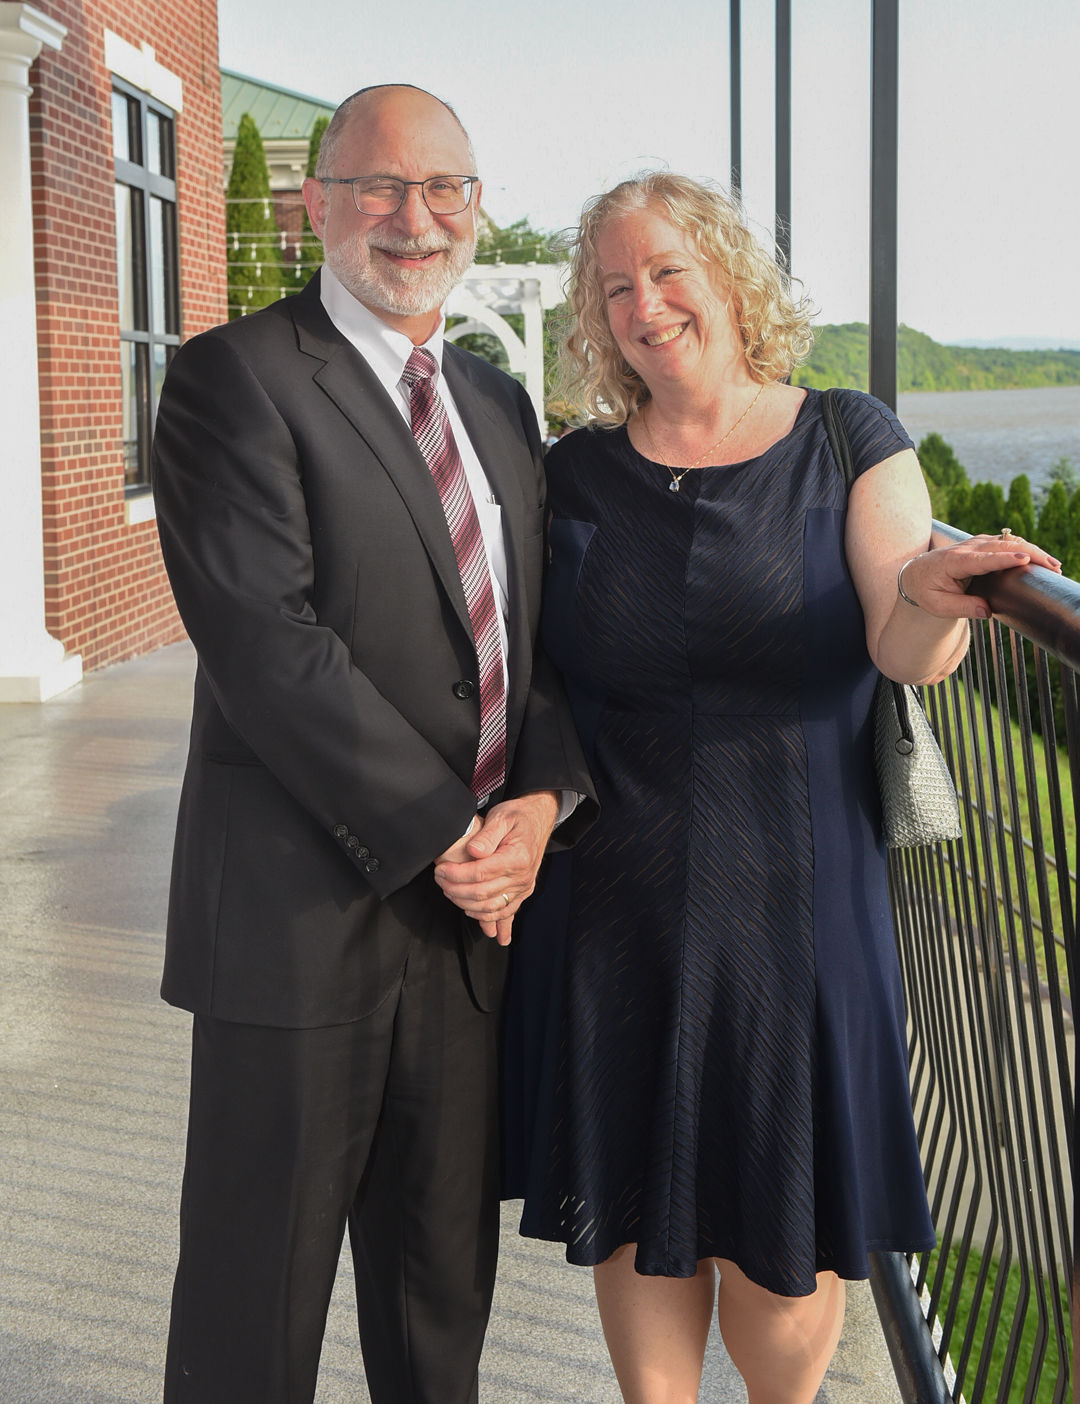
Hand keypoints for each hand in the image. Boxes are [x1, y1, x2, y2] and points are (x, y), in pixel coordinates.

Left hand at [434, 791, 559, 944]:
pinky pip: (506, 913)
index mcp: (517, 857)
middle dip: (455, 889)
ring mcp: (524, 887)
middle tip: (439, 879)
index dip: (456, 874)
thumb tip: (473, 851)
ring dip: (466, 904)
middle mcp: (522, 876)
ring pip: (491, 908)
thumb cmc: (518, 817)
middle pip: (482, 893)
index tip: (441, 870)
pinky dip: (490, 920)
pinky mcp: (522, 893)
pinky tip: (479, 921)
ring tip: (449, 892)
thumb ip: (487, 834)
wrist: (537, 819)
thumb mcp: (502, 816)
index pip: (480, 873)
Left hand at [898, 531, 1060, 618]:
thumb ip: (962, 607)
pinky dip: (1024, 548)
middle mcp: (966, 549)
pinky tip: (1039, 558)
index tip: (1024, 560)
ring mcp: (975, 544)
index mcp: (953, 562)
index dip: (1004, 558)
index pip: (982, 559)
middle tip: (1052, 567)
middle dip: (1029, 553)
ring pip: (1007, 541)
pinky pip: (1006, 543)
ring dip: (1031, 550)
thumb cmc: (925, 590)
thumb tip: (987, 611)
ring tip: (1052, 564)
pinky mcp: (982, 545)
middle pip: (1002, 546)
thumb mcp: (937, 605)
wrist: (915, 573)